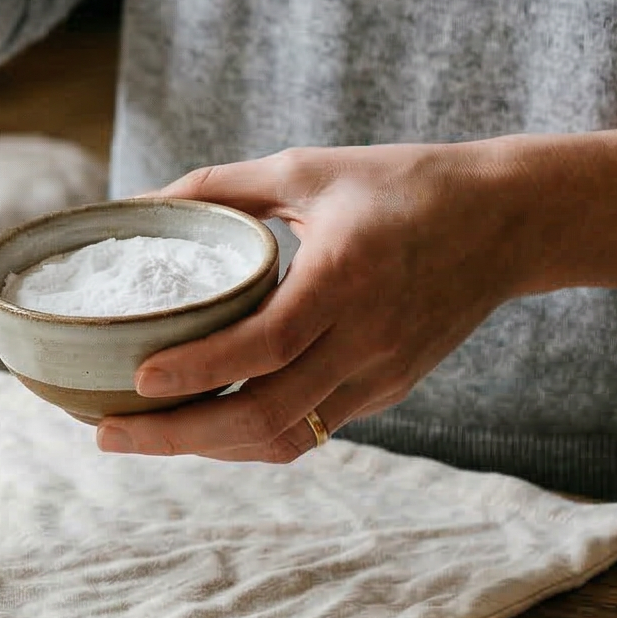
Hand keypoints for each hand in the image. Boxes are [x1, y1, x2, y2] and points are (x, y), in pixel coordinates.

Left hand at [98, 141, 538, 461]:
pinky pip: (310, 431)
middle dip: (179, 436)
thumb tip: (134, 204)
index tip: (137, 378)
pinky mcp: (388, 390)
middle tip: (108, 433)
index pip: (266, 345)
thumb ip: (219, 188)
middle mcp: (367, 337)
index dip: (199, 370)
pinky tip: (201, 425)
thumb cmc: (399, 184)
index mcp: (345, 276)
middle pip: (267, 415)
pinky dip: (250, 437)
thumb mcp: (306, 168)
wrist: (507, 221)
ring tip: (142, 435)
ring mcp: (382, 373)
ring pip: (286, 439)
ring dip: (209, 449)